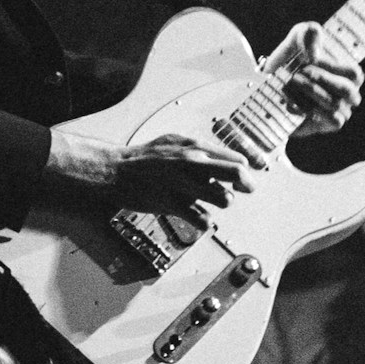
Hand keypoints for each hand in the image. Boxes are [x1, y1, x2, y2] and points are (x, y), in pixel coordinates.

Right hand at [44, 125, 250, 216]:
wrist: (116, 171)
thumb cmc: (145, 158)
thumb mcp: (174, 142)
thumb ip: (199, 149)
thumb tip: (223, 156)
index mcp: (194, 147)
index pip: (236, 157)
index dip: (246, 168)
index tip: (248, 175)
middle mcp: (193, 163)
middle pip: (237, 174)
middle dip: (246, 184)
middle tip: (246, 189)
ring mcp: (184, 184)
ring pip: (223, 199)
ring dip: (222, 202)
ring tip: (213, 201)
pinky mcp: (173, 204)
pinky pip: (202, 219)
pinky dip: (204, 221)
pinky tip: (198, 216)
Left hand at [264, 21, 362, 137]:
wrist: (275, 78)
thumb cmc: (296, 53)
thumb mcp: (301, 35)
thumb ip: (309, 34)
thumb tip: (313, 56)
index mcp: (349, 73)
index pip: (353, 73)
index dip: (331, 67)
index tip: (308, 60)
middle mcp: (349, 94)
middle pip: (346, 90)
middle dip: (320, 81)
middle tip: (297, 74)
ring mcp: (339, 111)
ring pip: (334, 106)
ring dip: (310, 94)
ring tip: (289, 84)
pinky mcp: (325, 126)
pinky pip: (325, 122)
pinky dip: (307, 111)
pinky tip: (290, 103)